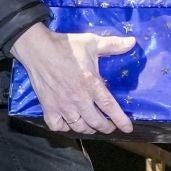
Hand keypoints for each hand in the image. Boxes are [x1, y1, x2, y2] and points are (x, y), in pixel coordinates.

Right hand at [10, 25, 135, 133]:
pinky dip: (65, 128)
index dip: (121, 120)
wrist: (38, 48)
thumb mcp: (92, 42)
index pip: (109, 107)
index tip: (128, 128)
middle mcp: (78, 98)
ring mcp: (62, 105)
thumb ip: (113, 45)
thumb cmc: (65, 46)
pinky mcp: (48, 107)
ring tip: (92, 126)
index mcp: (91, 84)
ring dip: (88, 129)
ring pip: (78, 127)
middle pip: (96, 122)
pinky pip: (57, 126)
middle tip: (110, 126)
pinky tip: (69, 123)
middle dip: (106, 127)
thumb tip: (133, 42)